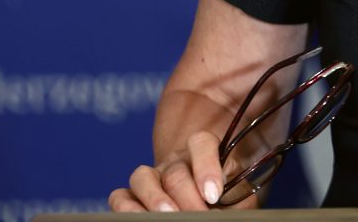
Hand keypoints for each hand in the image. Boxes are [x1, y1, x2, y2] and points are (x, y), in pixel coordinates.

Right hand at [108, 131, 245, 211]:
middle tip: (198, 216)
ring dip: (155, 199)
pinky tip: (141, 218)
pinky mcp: (134, 194)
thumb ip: (236, 197)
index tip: (213, 195)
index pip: (201, 143)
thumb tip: (221, 209)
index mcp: (203, 151)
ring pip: (142, 177)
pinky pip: (120, 196)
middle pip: (175, 172)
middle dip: (188, 200)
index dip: (206, 167)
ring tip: (169, 214)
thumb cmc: (226, 196)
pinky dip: (126, 208)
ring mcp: (153, 176)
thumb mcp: (237, 192)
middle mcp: (175, 161)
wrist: (208, 195)